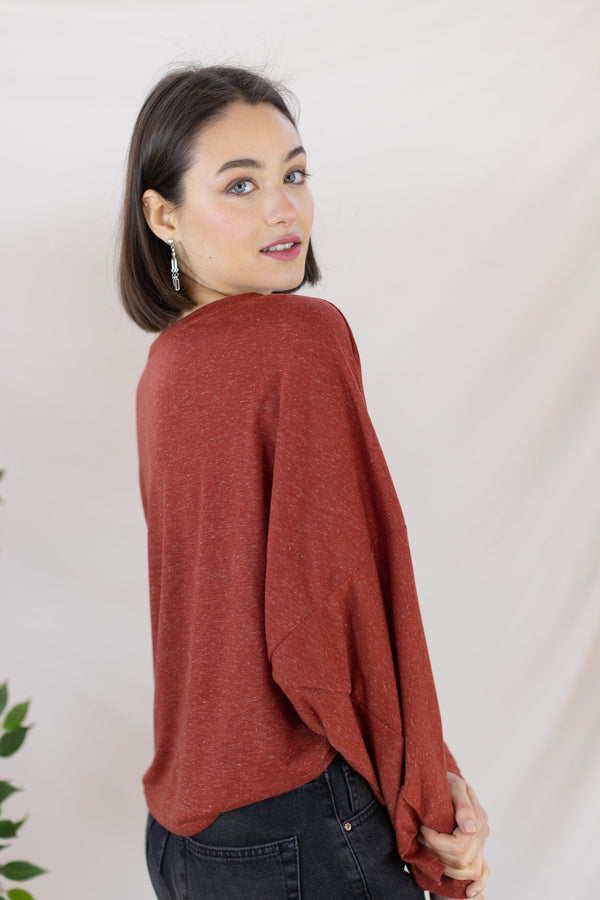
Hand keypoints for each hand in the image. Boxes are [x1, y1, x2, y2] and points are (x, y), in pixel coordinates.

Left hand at [419, 773, 488, 898]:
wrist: (445, 782)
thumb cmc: (447, 781)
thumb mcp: (453, 786)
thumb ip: (463, 806)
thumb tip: (470, 829)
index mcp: (478, 818)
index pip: (459, 844)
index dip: (437, 841)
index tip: (422, 828)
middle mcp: (481, 834)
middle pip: (460, 859)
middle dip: (436, 851)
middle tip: (420, 835)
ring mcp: (480, 844)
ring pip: (467, 870)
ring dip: (445, 865)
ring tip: (428, 848)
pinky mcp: (477, 851)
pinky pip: (483, 874)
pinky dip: (477, 885)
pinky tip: (468, 892)